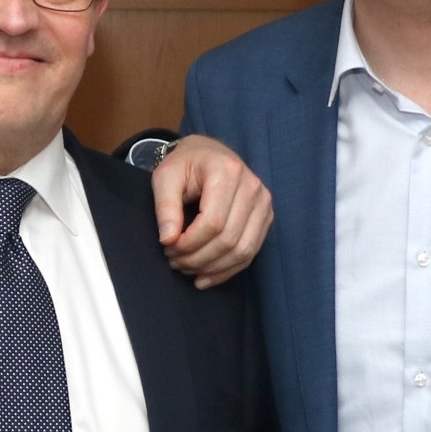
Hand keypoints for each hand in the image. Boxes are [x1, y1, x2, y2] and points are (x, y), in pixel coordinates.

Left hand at [151, 135, 272, 288]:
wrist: (206, 154)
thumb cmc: (184, 164)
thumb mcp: (165, 177)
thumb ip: (165, 208)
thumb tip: (168, 240)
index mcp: (227, 172)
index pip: (212, 222)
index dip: (189, 243)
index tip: (168, 248)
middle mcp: (252, 186)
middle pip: (228, 239)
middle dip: (198, 258)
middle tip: (174, 261)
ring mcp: (263, 203)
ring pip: (243, 250)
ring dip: (212, 268)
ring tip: (187, 268)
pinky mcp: (265, 217)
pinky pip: (250, 253)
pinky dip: (227, 270)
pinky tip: (205, 277)